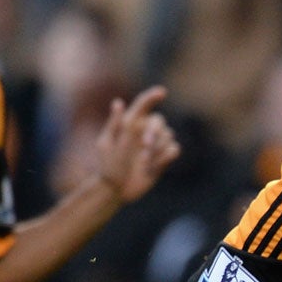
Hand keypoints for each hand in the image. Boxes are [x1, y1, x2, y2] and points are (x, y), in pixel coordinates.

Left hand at [94, 87, 181, 203]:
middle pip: (159, 121)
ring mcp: (155, 145)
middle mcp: (144, 131)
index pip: (143, 105)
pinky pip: (175, 149)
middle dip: (154, 132)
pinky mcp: (163, 158)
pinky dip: (166, 156)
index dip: (152, 97)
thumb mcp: (107, 144)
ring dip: (156, 149)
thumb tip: (118, 102)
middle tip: (145, 144)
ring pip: (168, 136)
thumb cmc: (108, 166)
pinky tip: (153, 166)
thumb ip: (115, 124)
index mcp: (130, 124)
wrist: (117, 189)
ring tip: (143, 163)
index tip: (161, 92)